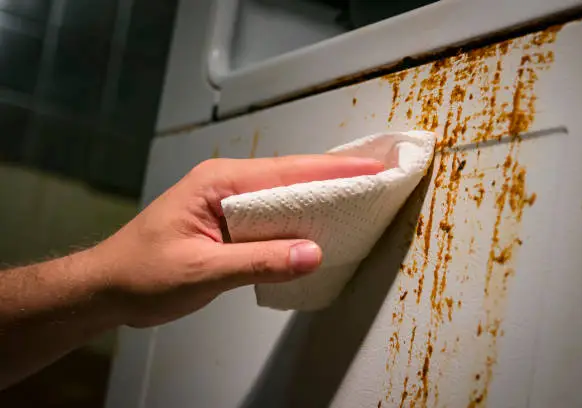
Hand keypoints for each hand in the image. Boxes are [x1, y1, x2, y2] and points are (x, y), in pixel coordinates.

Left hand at [95, 155, 382, 326]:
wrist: (108, 287)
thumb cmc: (141, 274)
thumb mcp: (201, 271)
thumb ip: (257, 261)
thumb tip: (312, 253)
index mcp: (217, 182)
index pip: (286, 173)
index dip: (333, 171)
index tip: (371, 169)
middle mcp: (225, 184)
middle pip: (290, 177)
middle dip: (334, 178)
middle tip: (376, 179)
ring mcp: (227, 202)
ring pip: (283, 196)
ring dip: (319, 199)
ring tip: (359, 200)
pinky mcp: (229, 223)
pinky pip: (272, 218)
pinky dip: (298, 222)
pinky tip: (318, 230)